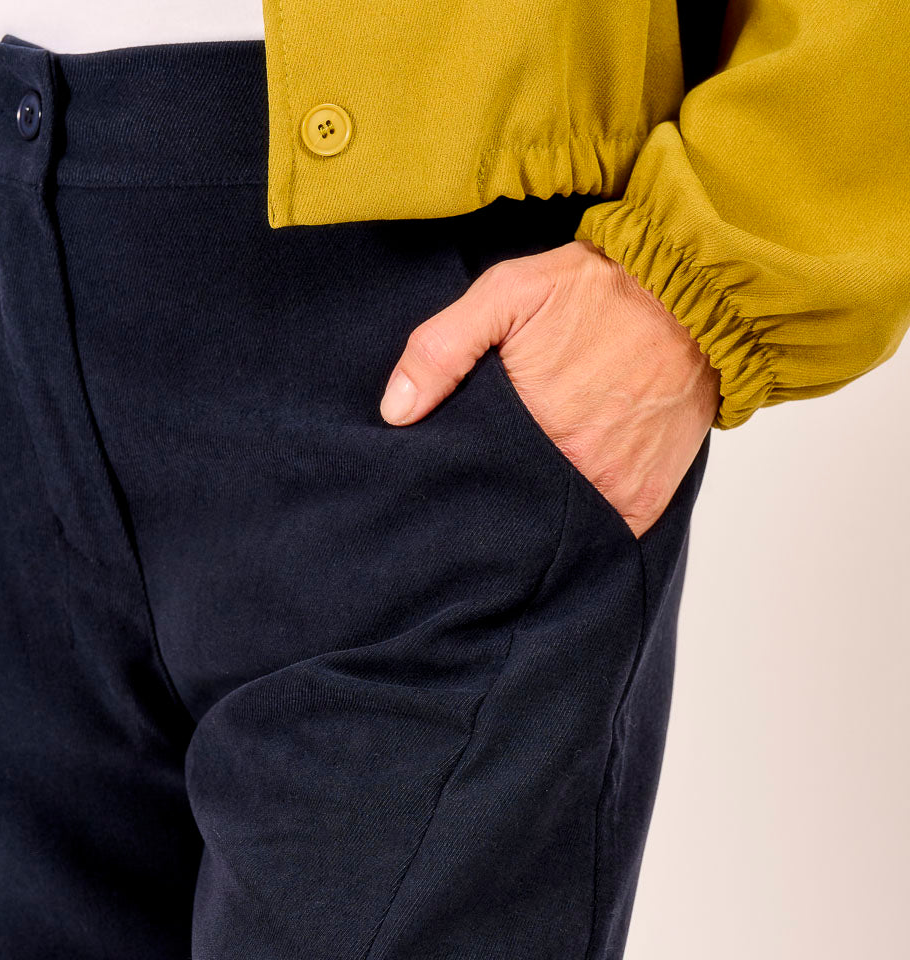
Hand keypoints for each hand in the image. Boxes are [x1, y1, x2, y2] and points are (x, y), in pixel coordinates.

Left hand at [379, 238, 720, 538]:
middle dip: (496, 502)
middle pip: (514, 511)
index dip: (458, 481)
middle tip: (487, 483)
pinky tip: (569, 505)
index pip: (473, 481)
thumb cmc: (600, 290)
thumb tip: (394, 411)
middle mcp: (574, 470)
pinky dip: (585, 529)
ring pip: (556, 529)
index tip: (451, 474)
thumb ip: (442, 347)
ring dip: (540, 518)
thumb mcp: (509, 293)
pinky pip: (603, 536)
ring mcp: (613, 492)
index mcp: (529, 428)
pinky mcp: (645, 503)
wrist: (698, 296)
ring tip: (526, 491)